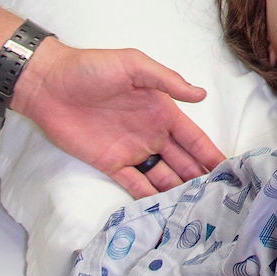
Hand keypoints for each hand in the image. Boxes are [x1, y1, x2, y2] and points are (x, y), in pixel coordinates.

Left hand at [13, 41, 223, 195]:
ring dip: (179, 190)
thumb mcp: (133, 65)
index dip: (210, 153)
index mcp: (161, 110)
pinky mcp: (110, 164)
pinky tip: (165, 211)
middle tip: (219, 200)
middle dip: (200, 178)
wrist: (48, 84)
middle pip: (182, 161)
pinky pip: (135, 184)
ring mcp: (131, 151)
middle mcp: (151, 133)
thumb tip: (201, 94)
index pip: (192, 137)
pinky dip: (150, 197)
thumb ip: (167, 81)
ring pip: (162, 175)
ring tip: (197, 210)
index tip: (228, 171)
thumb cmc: (91, 68)